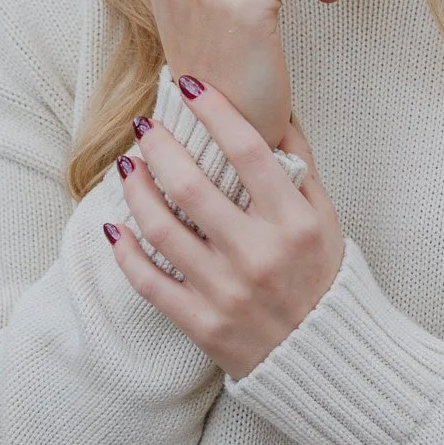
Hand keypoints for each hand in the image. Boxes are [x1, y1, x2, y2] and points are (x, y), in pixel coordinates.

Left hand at [103, 77, 345, 380]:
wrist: (326, 359)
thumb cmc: (325, 277)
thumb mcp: (327, 218)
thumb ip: (300, 164)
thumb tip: (275, 109)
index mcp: (295, 222)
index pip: (248, 150)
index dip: (214, 110)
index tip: (189, 84)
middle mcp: (259, 254)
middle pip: (191, 185)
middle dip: (159, 145)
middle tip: (144, 126)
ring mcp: (227, 291)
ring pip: (162, 230)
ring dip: (135, 190)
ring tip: (127, 167)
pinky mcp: (202, 324)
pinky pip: (150, 283)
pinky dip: (126, 252)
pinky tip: (116, 226)